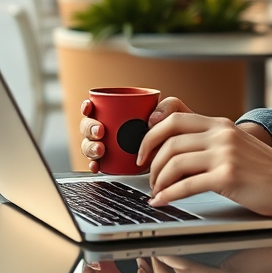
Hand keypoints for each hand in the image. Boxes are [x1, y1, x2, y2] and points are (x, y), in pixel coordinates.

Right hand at [79, 97, 194, 173]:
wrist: (183, 154)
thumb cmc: (178, 131)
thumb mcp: (177, 114)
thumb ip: (169, 107)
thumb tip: (152, 119)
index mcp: (123, 112)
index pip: (98, 107)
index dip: (88, 107)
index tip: (89, 107)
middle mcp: (113, 128)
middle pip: (90, 126)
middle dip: (89, 128)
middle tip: (100, 131)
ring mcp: (112, 146)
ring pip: (90, 145)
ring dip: (90, 146)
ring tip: (101, 149)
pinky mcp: (114, 164)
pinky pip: (98, 164)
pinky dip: (94, 165)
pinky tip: (97, 166)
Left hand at [139, 112, 271, 216]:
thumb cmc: (266, 169)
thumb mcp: (236, 143)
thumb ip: (209, 137)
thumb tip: (175, 136)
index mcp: (221, 124)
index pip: (174, 118)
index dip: (151, 134)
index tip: (144, 151)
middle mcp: (221, 135)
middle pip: (169, 140)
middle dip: (150, 161)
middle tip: (147, 175)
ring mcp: (225, 155)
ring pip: (174, 162)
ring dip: (159, 180)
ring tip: (157, 191)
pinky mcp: (228, 177)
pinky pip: (186, 185)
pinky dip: (168, 195)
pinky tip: (162, 202)